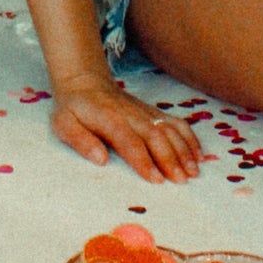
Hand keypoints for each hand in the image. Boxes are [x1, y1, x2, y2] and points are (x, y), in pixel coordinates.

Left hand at [50, 75, 201, 181]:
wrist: (85, 82)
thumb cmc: (74, 109)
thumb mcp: (64, 124)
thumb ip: (81, 141)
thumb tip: (101, 159)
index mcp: (110, 120)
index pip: (130, 142)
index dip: (144, 161)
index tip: (156, 180)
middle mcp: (132, 115)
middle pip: (155, 136)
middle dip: (170, 159)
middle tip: (181, 181)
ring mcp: (145, 112)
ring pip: (169, 129)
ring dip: (183, 149)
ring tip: (193, 171)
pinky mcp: (152, 112)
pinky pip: (175, 122)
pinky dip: (189, 137)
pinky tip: (198, 154)